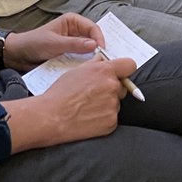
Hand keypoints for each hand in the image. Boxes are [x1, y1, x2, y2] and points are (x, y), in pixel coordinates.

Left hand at [2, 13, 105, 71]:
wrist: (18, 55)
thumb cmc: (33, 43)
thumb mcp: (54, 43)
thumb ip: (74, 44)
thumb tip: (94, 45)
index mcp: (72, 21)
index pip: (92, 28)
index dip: (99, 38)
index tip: (102, 51)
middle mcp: (75, 31)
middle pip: (92, 39)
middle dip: (98, 49)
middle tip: (105, 61)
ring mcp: (72, 44)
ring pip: (87, 51)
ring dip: (91, 58)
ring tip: (97, 67)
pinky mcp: (69, 55)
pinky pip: (80, 59)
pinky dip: (83, 64)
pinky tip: (86, 71)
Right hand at [5, 57, 134, 151]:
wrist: (52, 117)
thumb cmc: (61, 93)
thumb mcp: (76, 70)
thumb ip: (95, 63)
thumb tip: (102, 60)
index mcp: (105, 71)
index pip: (130, 65)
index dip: (125, 69)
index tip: (120, 73)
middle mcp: (112, 87)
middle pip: (123, 86)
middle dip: (113, 88)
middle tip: (95, 94)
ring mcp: (113, 106)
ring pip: (116, 102)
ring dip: (107, 104)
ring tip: (88, 107)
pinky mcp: (111, 122)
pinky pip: (112, 117)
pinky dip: (104, 118)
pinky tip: (89, 117)